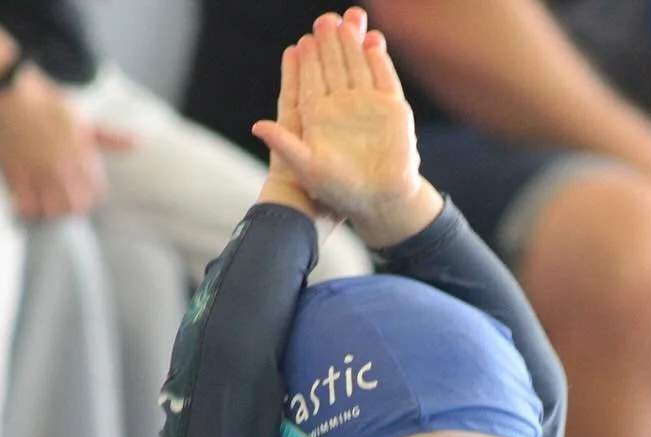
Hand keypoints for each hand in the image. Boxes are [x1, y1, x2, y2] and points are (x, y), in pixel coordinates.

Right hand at [0, 62, 136, 219]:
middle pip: (76, 206)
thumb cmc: (45, 103)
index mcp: (82, 153)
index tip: (80, 192)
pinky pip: (26, 206)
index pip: (96, 192)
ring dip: (50, 211)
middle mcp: (62, 165)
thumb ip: (111, 138)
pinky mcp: (13, 173)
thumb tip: (141, 142)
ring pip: (52, 210)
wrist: (4, 92)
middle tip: (61, 201)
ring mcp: (38, 171)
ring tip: (44, 204)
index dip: (90, 196)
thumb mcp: (82, 119)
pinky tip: (26, 202)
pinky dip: (27, 209)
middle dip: (71, 207)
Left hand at [253, 9, 441, 248]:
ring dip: (353, 43)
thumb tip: (257, 126)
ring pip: (358, 67)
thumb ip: (284, 143)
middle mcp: (342, 110)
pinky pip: (385, 78)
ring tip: (349, 19)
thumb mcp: (305, 166)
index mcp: (319, 119)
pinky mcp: (392, 111)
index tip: (304, 40)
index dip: (307, 60)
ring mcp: (368, 108)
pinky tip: (374, 41)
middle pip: (334, 67)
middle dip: (329, 43)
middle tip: (325, 19)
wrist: (375, 203)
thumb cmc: (335, 191)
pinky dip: (379, 59)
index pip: (310, 81)